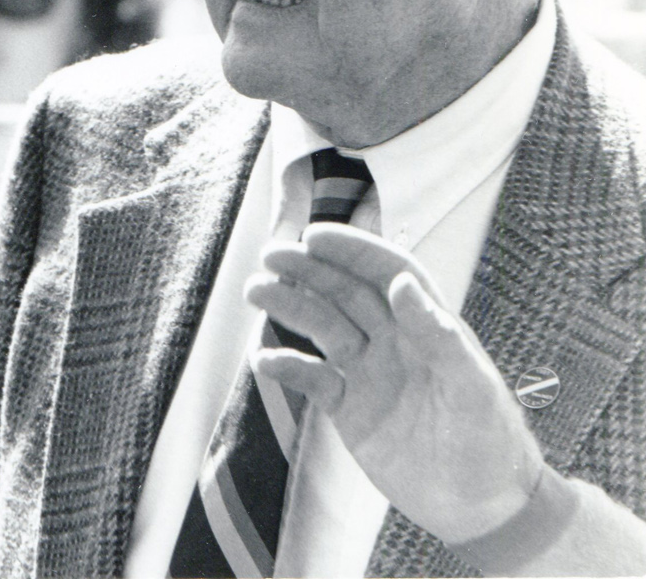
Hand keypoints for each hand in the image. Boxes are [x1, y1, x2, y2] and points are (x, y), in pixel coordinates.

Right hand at [244, 223, 543, 544]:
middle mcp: (394, 343)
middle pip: (344, 292)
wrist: (482, 510)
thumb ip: (438, 336)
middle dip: (308, 270)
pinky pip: (310, 378)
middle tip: (270, 256)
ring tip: (256, 292)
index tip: (315, 237)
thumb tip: (402, 283)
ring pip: (321, 327)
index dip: (353, 250)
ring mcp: (369, 374)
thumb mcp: (472, 389)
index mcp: (426, 328)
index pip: (386, 273)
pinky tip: (263, 360)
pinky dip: (286, 366)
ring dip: (289, 307)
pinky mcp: (349, 409)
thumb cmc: (491, 444)